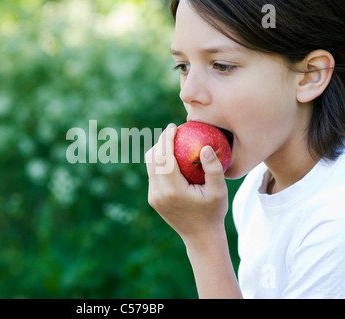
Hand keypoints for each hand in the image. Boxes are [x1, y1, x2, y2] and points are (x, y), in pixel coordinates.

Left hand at [145, 123, 228, 243]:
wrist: (200, 237)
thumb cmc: (213, 213)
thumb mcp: (219, 191)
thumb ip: (213, 169)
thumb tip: (204, 147)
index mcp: (172, 190)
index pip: (164, 157)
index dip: (166, 139)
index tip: (173, 127)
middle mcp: (158, 193)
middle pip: (152, 158)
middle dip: (160, 142)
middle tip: (173, 132)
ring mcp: (153, 197)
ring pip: (150, 166)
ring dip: (158, 152)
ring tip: (172, 142)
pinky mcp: (153, 199)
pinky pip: (153, 175)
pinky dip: (159, 163)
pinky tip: (172, 158)